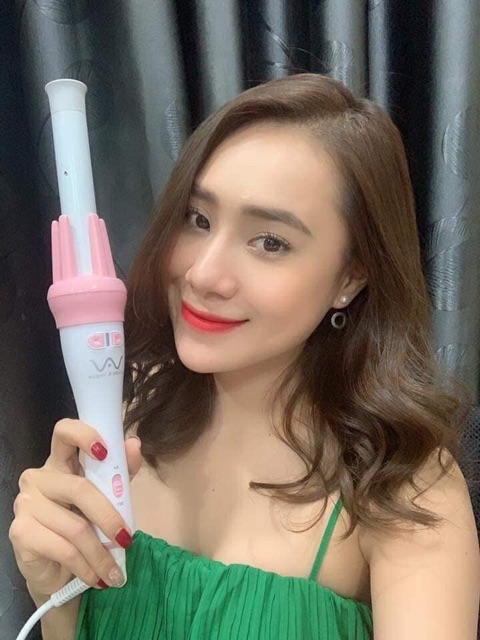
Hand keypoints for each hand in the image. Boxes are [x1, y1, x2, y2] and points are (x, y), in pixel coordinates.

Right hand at [9, 418, 142, 597]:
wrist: (60, 572)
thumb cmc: (86, 526)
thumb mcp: (110, 496)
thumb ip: (121, 471)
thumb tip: (134, 444)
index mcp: (61, 461)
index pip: (64, 431)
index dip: (84, 435)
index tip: (105, 451)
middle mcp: (38, 477)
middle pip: (79, 488)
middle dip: (109, 517)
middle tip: (128, 539)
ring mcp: (25, 503)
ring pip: (74, 526)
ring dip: (100, 554)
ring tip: (116, 572)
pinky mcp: (20, 531)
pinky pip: (61, 548)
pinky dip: (85, 566)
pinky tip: (96, 577)